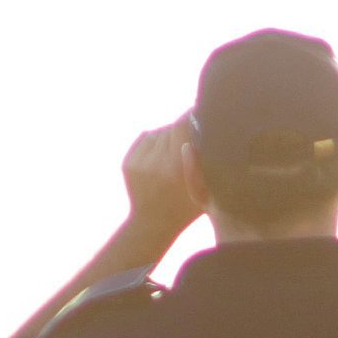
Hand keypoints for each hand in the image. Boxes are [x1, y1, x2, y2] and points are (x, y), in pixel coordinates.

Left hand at [120, 118, 202, 232]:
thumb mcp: (206, 188)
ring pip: (159, 132)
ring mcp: (139, 160)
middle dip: (182, 131)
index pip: (182, 123)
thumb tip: (210, 128)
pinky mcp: (128, 161)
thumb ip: (207, 160)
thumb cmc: (187, 208)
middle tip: (189, 143)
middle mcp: (155, 160)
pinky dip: (155, 143)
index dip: (192, 115)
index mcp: (176, 166)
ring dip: (168, 137)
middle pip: (171, 127)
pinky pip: (146, 139)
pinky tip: (161, 158)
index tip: (200, 112)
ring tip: (174, 155)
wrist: (153, 224)